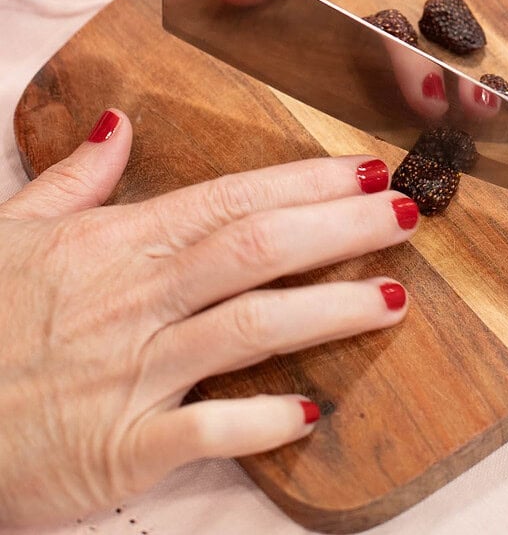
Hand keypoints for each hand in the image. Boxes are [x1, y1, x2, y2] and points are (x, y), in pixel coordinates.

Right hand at [0, 109, 415, 525]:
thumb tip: (121, 123)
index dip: (302, 183)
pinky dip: (260, 423)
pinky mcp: (123, 446)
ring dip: (328, 311)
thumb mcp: (14, 231)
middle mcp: (136, 300)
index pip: (228, 199)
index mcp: (115, 244)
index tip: (361, 168)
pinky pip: (205, 433)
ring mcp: (134, 374)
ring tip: (393, 297)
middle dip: (339, 227)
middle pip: (255, 250)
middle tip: (406, 211)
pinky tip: (313, 412)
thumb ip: (77, 177)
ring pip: (248, 329)